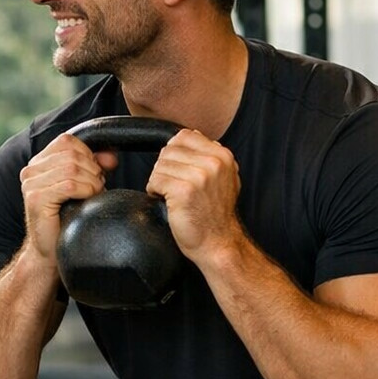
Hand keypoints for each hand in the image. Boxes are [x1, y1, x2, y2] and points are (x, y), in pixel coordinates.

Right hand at [20, 133, 118, 262]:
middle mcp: (30, 170)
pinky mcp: (36, 199)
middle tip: (96, 188)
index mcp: (38, 163)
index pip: (67, 141)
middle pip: (72, 153)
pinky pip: (69, 185)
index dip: (88, 153)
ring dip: (91, 182)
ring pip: (72, 168)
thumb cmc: (66, 219)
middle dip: (92, 169)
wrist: (50, 251)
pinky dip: (85, 191)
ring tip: (92, 195)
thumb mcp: (83, 186)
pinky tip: (86, 201)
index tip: (97, 172)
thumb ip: (94, 166)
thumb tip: (111, 155)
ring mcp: (30, 184)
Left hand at [146, 128, 243, 262]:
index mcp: (222, 156)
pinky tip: (166, 201)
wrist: (218, 243)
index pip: (184, 136)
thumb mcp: (223, 178)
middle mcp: (213, 163)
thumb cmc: (215, 214)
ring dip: (159, 181)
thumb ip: (209, 156)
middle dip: (165, 168)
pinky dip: (154, 191)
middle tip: (172, 186)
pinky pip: (155, 180)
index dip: (174, 153)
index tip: (177, 170)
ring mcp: (199, 176)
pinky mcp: (184, 190)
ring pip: (160, 165)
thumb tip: (190, 135)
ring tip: (171, 195)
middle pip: (169, 150)